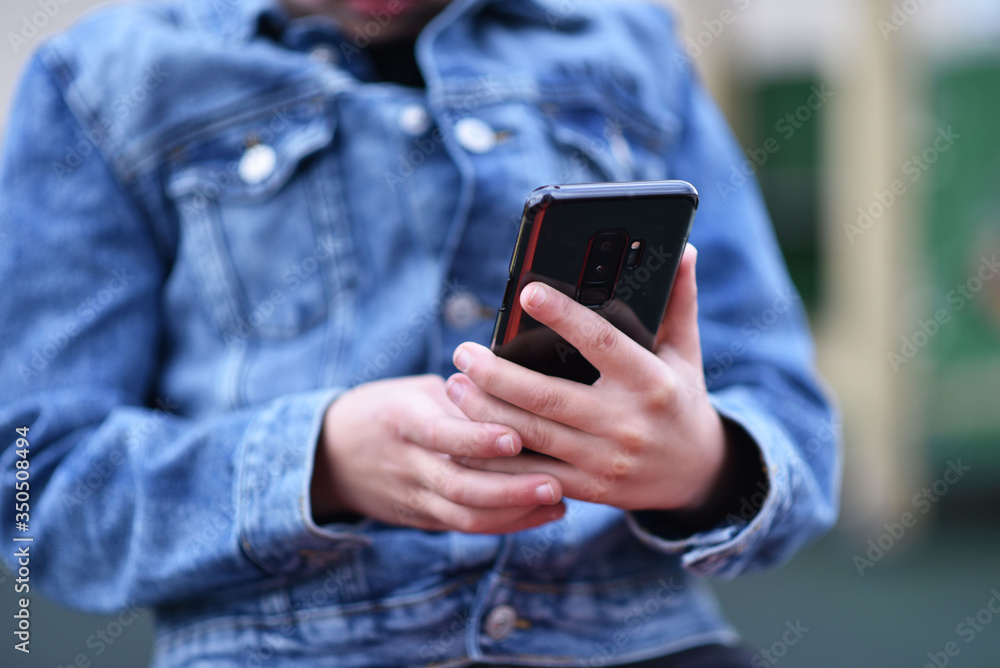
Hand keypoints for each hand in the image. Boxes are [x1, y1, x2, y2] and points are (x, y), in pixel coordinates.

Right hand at [310, 375, 564, 532]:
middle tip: (554, 483)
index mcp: (401, 421)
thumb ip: (461, 399)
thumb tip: (520, 391)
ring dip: (515, 512)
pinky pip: (466, 526)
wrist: (330, 455)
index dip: (478, 438)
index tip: (517, 436)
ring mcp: (412, 497)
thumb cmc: (386, 410)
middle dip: (510, 489)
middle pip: (459, 486)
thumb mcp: (415, 391)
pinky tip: (541, 513)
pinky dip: (506, 523)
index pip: (440, 434)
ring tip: (558, 500)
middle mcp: (406, 464)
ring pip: (465, 516)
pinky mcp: (420, 519)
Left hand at [445, 245, 736, 514]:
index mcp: (650, 382)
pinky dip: (498, 456)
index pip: (602, 342)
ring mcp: (605, 460)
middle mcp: (627, 423)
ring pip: (532, 435)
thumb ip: (679, 302)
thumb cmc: (681, 401)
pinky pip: (533, 473)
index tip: (527, 292)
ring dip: (485, 411)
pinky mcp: (589, 488)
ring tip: (453, 386)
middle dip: (496, 375)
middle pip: (548, 396)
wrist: (697, 474)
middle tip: (462, 352)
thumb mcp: (685, 353)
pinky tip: (468, 435)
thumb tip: (683, 250)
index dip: (564, 316)